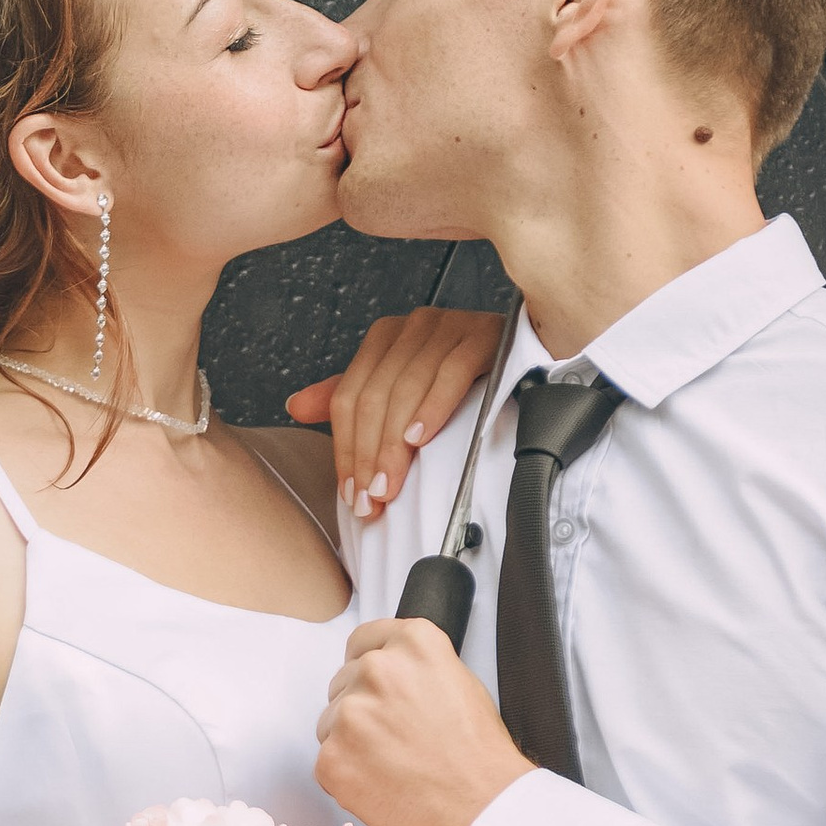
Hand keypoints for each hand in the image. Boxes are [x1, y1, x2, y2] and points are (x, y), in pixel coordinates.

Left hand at [283, 310, 506, 524]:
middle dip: (368, 454)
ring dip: (394, 444)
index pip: (348, 396)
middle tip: (371, 499)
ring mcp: (449, 326)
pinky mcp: (483, 335)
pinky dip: (432, 408)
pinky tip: (421, 438)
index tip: (352, 493)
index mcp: (386, 337)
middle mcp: (413, 326)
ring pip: (405, 389)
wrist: (529, 351)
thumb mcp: (399, 387)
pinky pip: (450, 373)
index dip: (345, 449)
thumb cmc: (464, 377)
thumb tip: (296, 406)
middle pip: (373, 395)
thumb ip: (349, 397)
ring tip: (390, 483)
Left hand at [317, 618, 531, 825]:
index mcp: (412, 644)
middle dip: (362, 707)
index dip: (368, 665)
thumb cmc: (479, 754)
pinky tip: (379, 784)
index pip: (364, 640)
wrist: (482, 808)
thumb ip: (416, 667)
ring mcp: (350, 714)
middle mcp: (376, 669)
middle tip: (395, 738)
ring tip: (392, 764)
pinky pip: (326, 761)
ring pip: (331, 722)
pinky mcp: (332, 757)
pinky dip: (346, 776)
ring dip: (351, 741)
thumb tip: (391, 670)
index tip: (376, 687)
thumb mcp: (460, 683)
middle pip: (344, 682)